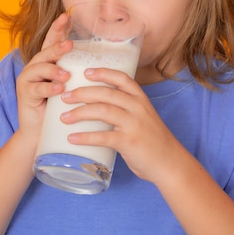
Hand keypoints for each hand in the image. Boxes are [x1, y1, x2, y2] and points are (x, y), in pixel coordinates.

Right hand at [15, 13, 72, 144]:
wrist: (41, 133)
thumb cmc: (60, 108)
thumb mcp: (72, 87)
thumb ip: (80, 75)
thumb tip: (107, 66)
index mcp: (48, 63)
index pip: (52, 41)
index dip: (58, 29)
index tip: (66, 16)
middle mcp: (36, 67)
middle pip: (46, 52)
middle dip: (57, 47)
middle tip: (70, 45)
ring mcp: (28, 79)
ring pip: (39, 68)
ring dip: (54, 69)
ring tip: (66, 74)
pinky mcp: (24, 94)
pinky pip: (36, 88)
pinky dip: (48, 87)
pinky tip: (58, 89)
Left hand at [60, 68, 182, 182]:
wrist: (169, 163)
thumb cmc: (153, 141)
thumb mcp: (143, 117)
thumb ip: (126, 110)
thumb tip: (97, 108)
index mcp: (141, 100)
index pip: (122, 79)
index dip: (103, 73)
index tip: (86, 72)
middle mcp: (138, 108)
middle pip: (107, 93)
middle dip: (83, 92)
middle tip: (65, 96)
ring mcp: (134, 124)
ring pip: (103, 111)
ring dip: (80, 112)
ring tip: (64, 117)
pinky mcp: (129, 142)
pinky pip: (103, 137)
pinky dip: (85, 137)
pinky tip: (72, 139)